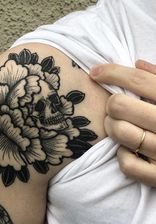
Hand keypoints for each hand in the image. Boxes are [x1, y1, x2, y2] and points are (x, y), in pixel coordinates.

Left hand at [89, 60, 155, 186]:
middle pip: (119, 106)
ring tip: (118, 126)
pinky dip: (121, 155)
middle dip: (111, 104)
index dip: (112, 72)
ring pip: (119, 132)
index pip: (138, 80)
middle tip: (115, 108)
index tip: (95, 72)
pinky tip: (129, 150)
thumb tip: (137, 64)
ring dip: (111, 127)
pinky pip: (126, 163)